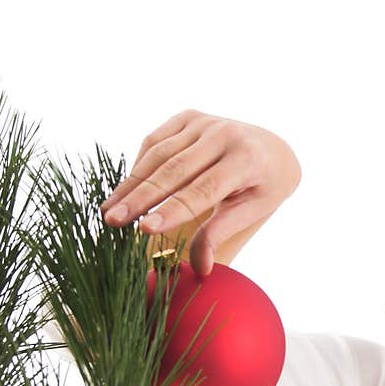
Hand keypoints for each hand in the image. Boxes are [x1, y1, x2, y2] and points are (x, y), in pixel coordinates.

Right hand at [99, 109, 300, 276]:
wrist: (275, 149)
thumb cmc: (264, 187)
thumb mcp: (252, 210)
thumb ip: (222, 233)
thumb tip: (201, 268)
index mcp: (246, 160)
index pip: (202, 190)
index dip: (172, 210)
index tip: (145, 229)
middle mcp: (224, 134)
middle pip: (174, 170)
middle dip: (141, 198)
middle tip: (113, 222)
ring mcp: (205, 122)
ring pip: (159, 154)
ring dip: (131, 184)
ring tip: (109, 211)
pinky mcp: (189, 117)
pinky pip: (156, 140)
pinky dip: (139, 165)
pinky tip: (125, 189)